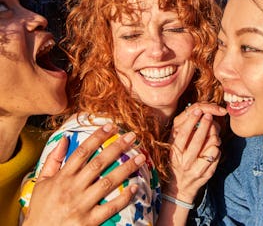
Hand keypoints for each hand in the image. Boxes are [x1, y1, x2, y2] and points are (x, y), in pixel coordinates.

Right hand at [22, 123, 144, 225]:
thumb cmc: (41, 209)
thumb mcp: (41, 183)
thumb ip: (52, 160)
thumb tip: (65, 138)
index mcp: (63, 177)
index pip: (82, 152)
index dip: (97, 137)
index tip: (111, 126)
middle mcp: (73, 188)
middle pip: (98, 163)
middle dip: (117, 148)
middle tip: (132, 136)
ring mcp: (81, 205)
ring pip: (108, 182)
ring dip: (126, 169)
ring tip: (141, 157)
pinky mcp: (88, 222)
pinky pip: (110, 208)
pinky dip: (123, 198)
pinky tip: (135, 187)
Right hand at [166, 103, 226, 203]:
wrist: (179, 188)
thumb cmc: (177, 162)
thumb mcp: (174, 148)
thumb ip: (180, 134)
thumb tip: (194, 115)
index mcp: (175, 153)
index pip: (183, 134)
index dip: (191, 121)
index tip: (198, 111)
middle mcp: (184, 161)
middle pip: (198, 139)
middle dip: (206, 124)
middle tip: (209, 115)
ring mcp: (196, 169)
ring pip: (211, 147)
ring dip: (214, 136)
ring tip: (213, 132)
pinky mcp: (207, 174)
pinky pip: (217, 155)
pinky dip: (217, 147)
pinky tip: (214, 146)